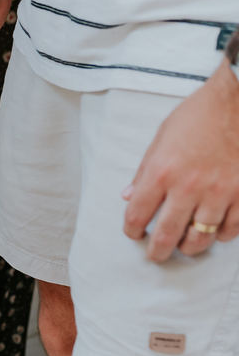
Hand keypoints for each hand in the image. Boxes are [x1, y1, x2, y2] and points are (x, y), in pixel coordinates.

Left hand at [122, 64, 238, 261]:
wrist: (238, 99)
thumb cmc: (198, 116)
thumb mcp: (161, 138)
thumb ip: (144, 171)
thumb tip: (128, 197)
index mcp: (162, 172)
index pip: (137, 214)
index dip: (132, 230)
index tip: (134, 234)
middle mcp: (189, 186)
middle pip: (167, 234)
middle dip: (157, 251)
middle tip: (155, 256)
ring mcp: (220, 191)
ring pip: (201, 237)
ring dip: (190, 247)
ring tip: (185, 247)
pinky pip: (232, 228)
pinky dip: (222, 235)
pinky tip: (215, 232)